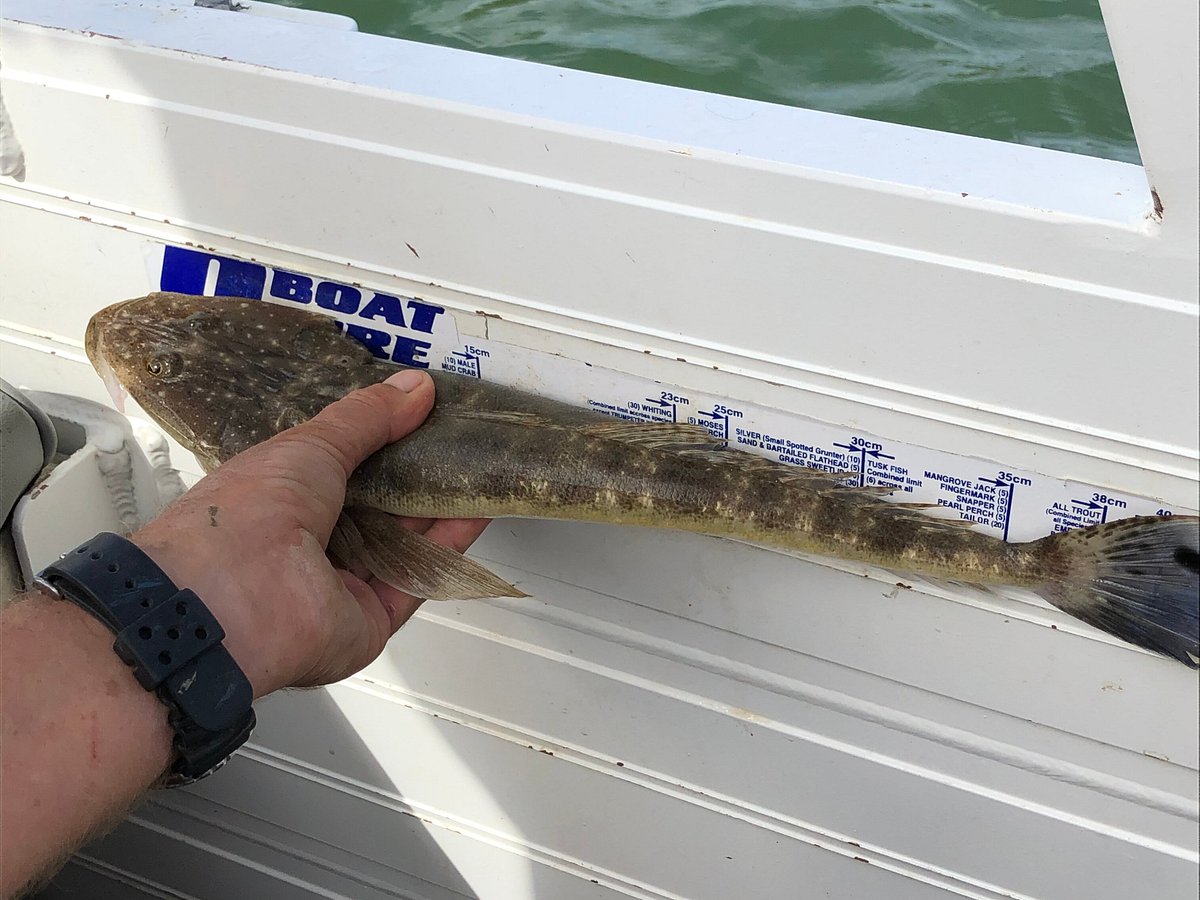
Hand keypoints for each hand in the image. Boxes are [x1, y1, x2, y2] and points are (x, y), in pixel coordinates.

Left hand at [131, 369, 488, 696]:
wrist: (232, 601)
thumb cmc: (245, 517)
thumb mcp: (310, 445)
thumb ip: (366, 418)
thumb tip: (413, 388)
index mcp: (276, 499)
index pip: (335, 469)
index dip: (377, 444)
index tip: (418, 419)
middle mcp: (305, 546)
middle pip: (374, 510)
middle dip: (414, 478)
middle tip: (455, 445)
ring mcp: (336, 587)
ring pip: (400, 545)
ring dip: (437, 510)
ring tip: (475, 471)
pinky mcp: (368, 620)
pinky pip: (416, 580)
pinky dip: (446, 548)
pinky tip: (473, 513)